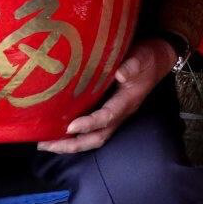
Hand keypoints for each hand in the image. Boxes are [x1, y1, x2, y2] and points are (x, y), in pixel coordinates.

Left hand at [38, 37, 176, 153]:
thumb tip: (119, 74)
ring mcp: (114, 114)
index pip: (107, 118)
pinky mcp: (108, 109)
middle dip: (72, 145)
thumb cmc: (147, 57)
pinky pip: (91, 128)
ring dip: (69, 143)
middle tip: (46, 145)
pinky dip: (74, 134)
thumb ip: (132, 65)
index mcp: (127, 102)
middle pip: (96, 138)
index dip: (89, 124)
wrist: (157, 59)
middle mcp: (120, 113)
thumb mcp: (142, 57)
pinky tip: (56, 130)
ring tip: (45, 143)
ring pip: (93, 137)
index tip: (70, 127)